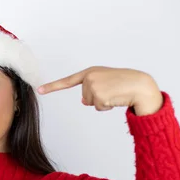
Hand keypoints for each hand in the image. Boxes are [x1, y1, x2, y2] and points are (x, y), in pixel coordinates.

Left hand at [37, 66, 162, 115]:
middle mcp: (89, 77)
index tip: (39, 90)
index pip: (68, 81)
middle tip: (113, 91)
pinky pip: (98, 108)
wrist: (141, 85)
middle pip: (85, 98)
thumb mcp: (107, 83)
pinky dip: (107, 107)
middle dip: (98, 99)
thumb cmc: (126, 83)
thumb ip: (93, 89)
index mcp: (91, 72)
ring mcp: (93, 86)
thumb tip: (84, 101)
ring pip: (91, 103)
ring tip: (116, 94)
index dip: (53, 86)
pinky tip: (117, 98)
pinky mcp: (98, 95)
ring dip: (104, 103)